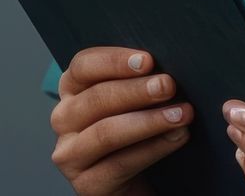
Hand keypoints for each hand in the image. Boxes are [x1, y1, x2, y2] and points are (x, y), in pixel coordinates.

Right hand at [48, 46, 194, 194]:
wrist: (131, 184)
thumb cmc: (133, 134)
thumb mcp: (130, 102)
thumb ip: (137, 80)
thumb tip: (165, 65)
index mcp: (71, 89)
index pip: (84, 65)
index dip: (114, 61)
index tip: (148, 60)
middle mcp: (63, 119)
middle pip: (97, 98)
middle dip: (137, 91)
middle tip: (169, 85)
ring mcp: (70, 154)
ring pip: (106, 132)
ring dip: (149, 121)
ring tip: (181, 114)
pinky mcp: (86, 184)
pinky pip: (120, 164)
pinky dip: (153, 148)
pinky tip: (177, 138)